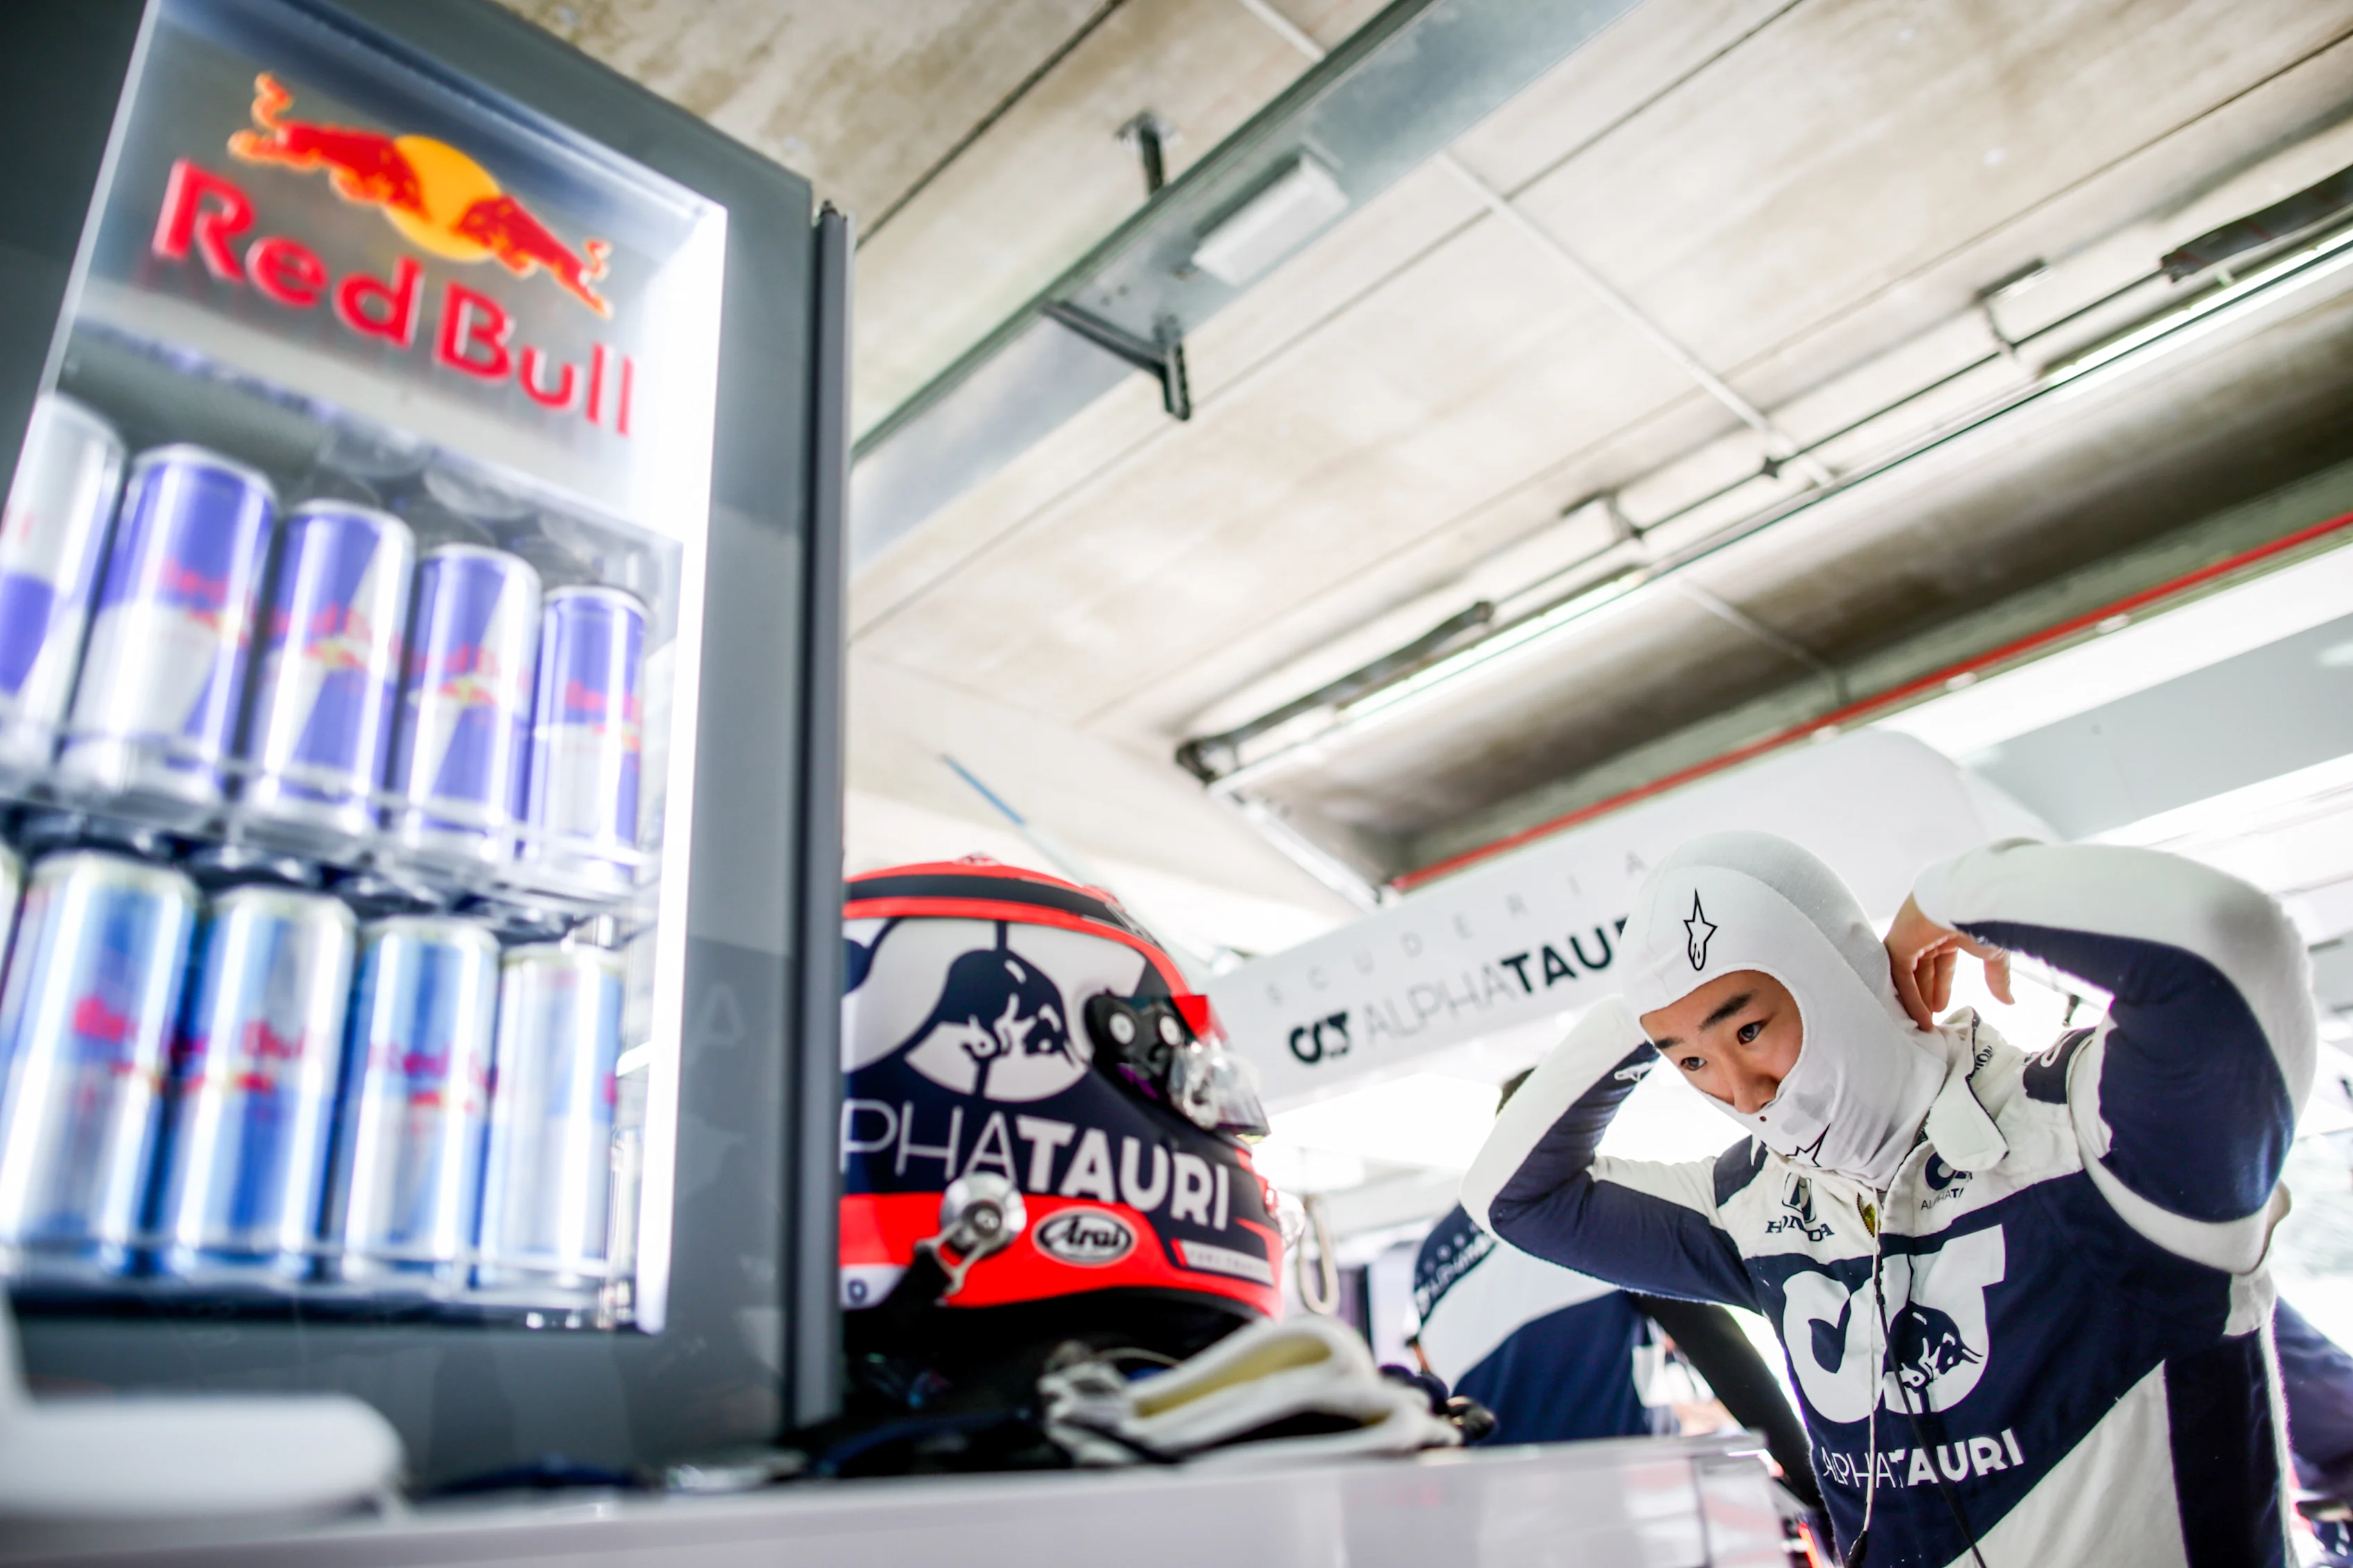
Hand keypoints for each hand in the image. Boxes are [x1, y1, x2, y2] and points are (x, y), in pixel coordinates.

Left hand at [1884, 894, 2011, 1030]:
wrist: (1971, 900)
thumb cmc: (1986, 919)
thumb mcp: (1995, 953)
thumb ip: (1998, 977)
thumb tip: (2010, 1001)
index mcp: (1947, 929)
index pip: (1941, 961)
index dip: (1942, 984)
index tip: (1942, 1007)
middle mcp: (1926, 931)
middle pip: (1922, 968)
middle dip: (1927, 994)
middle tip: (1931, 1020)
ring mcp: (1911, 935)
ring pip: (1909, 972)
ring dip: (1918, 999)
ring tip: (1926, 1024)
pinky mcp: (1900, 941)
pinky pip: (1902, 974)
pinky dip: (1911, 996)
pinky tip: (1923, 1017)